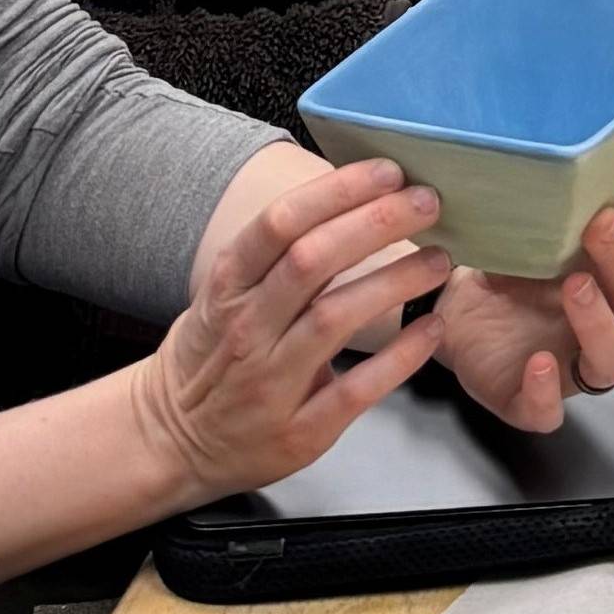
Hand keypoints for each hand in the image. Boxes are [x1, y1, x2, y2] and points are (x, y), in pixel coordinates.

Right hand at [137, 156, 453, 502]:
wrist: (174, 443)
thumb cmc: (213, 358)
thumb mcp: (225, 298)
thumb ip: (277, 258)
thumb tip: (353, 201)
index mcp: (227, 288)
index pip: (277, 225)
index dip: (334, 192)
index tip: (386, 170)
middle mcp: (246, 329)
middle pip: (311, 260)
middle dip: (374, 223)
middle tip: (427, 202)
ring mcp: (270, 382)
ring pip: (334, 318)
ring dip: (394, 281)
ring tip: (439, 260)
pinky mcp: (300, 431)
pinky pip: (357, 388)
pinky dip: (401, 356)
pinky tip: (433, 327)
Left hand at [419, 155, 613, 432]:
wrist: (452, 321)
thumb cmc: (507, 274)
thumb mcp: (528, 231)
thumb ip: (550, 202)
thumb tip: (548, 149)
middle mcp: (613, 319)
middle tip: (600, 221)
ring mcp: (578, 363)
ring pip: (613, 356)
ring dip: (599, 319)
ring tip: (576, 284)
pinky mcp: (536, 401)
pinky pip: (550, 408)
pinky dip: (545, 388)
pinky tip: (536, 363)